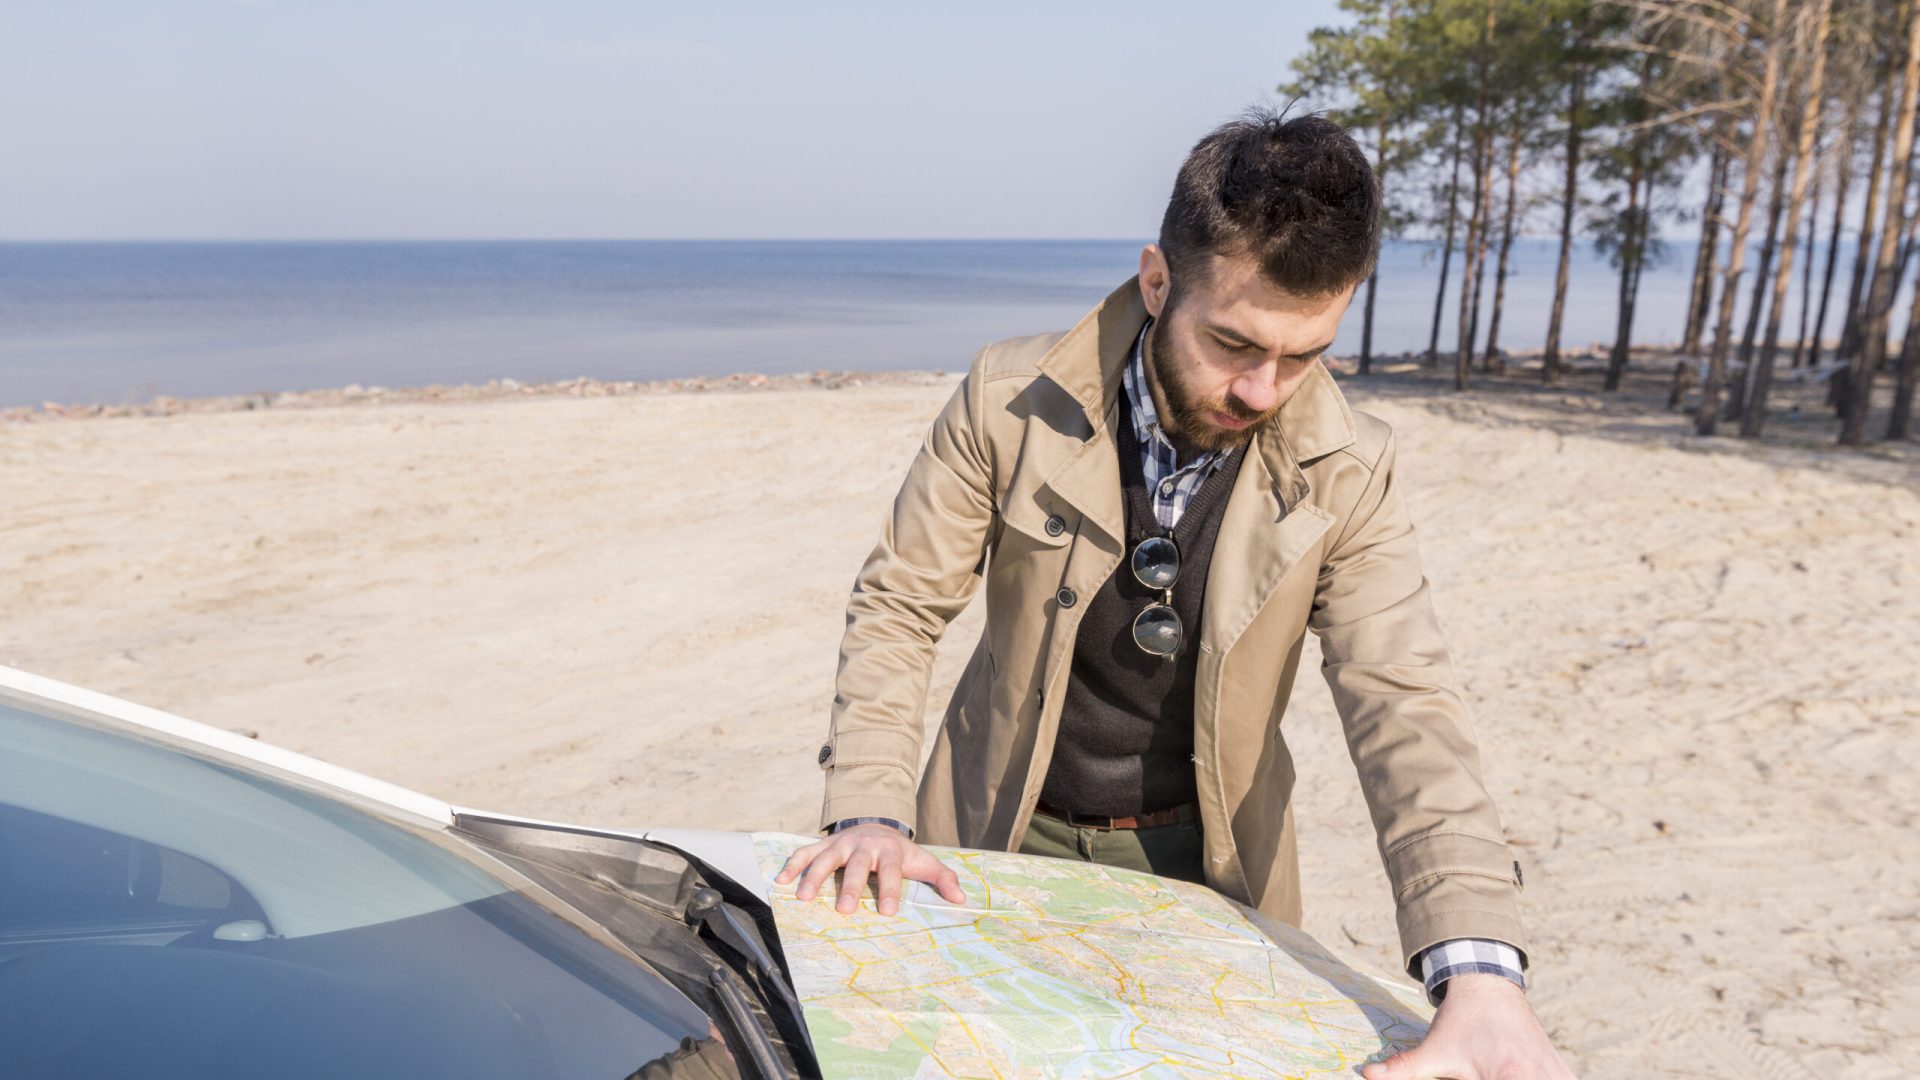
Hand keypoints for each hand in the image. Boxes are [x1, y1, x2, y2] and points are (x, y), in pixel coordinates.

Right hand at [773, 823, 965, 915]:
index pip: (892, 871)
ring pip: (825, 858)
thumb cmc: (900, 852)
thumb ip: (943, 879)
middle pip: (857, 865)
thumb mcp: (923, 861)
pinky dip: (792, 865)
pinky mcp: (823, 844)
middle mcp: (864, 845)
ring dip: (814, 877)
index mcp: (890, 851)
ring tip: (803, 897)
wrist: (878, 824)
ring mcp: (841, 844)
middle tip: (845, 909)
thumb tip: (961, 899)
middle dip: (850, 886)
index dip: (890, 890)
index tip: (887, 911)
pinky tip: (781, 881)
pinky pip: (804, 852)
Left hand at [1362, 973, 1574, 1079]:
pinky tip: (1538, 1078)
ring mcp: (1555, 1071)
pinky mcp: (1561, 1067)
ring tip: (1512, 1075)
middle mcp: (1539, 1074)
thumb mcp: (1433, 1049)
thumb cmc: (1460, 1020)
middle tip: (1493, 1075)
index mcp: (1510, 1076)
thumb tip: (1366, 1075)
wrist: (1487, 982)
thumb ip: (1403, 1069)